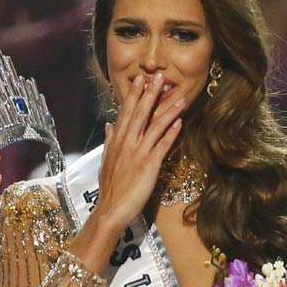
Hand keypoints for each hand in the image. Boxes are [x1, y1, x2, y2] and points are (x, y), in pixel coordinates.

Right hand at [94, 72, 187, 231]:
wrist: (110, 210)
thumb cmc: (110, 188)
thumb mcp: (106, 161)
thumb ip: (109, 141)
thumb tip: (109, 124)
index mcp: (116, 141)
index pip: (125, 113)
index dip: (134, 95)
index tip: (141, 79)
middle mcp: (126, 144)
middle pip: (139, 113)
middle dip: (150, 94)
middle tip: (159, 76)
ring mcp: (137, 153)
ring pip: (154, 126)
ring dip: (167, 110)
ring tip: (179, 97)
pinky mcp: (148, 165)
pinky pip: (162, 146)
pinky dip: (171, 133)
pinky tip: (180, 123)